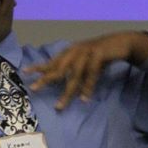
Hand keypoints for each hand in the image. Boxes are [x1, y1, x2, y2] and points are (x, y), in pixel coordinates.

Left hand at [25, 31, 147, 109]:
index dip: (39, 66)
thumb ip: (75, 70)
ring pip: (74, 75)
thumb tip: (64, 83)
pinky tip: (84, 98)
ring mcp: (87, 51)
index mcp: (71, 52)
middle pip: (58, 68)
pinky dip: (88, 87)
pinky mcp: (99, 54)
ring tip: (60, 106)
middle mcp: (76, 50)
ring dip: (67, 92)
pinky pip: (91, 74)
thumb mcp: (86, 61)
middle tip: (34, 89)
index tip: (25, 72)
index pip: (52, 61)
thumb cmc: (102, 54)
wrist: (123, 42)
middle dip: (46, 79)